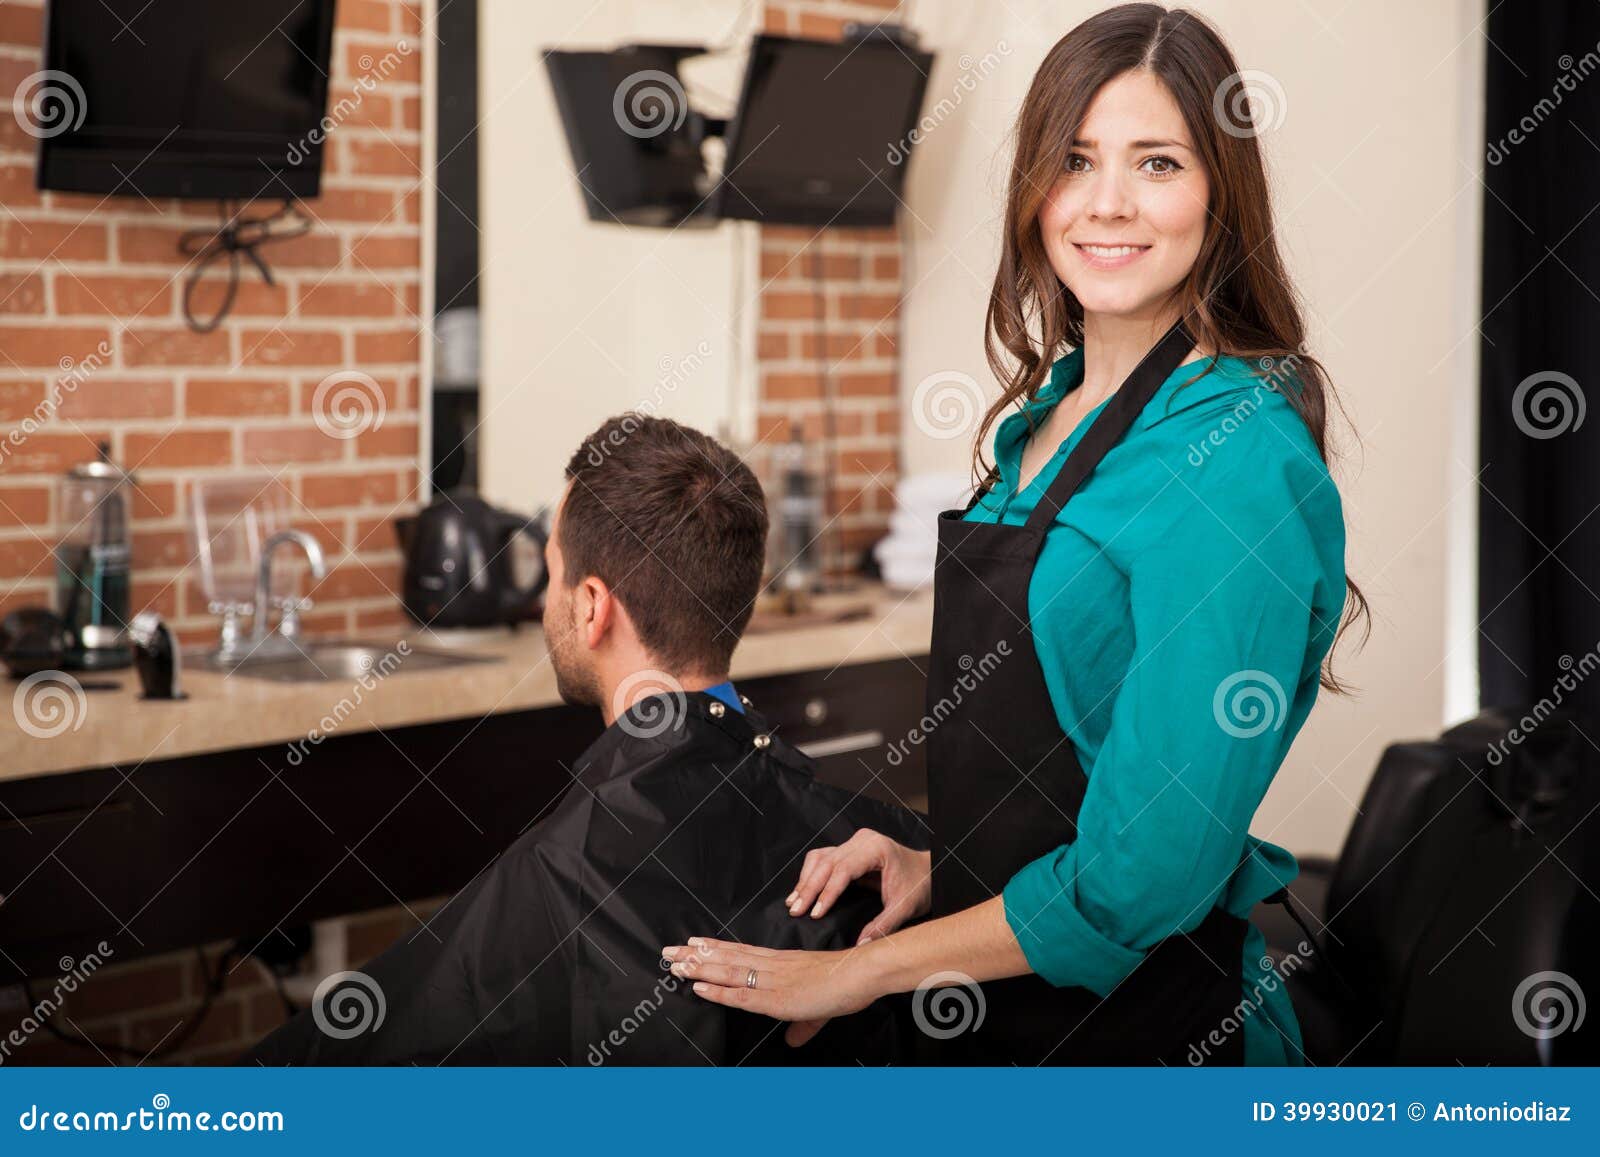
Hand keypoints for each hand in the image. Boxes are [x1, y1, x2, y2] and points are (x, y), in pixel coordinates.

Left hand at [660, 937, 881, 1046]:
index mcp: (779, 963)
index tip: (692, 942)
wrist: (860, 973)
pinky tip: (699, 987)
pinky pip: (740, 995)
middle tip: (668, 950)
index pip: (739, 952)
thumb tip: (793, 1041)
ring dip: (698, 968)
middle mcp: (770, 966)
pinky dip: (718, 991)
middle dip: (695, 955)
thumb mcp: (817, 1008)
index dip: (714, 948)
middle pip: (725, 958)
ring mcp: (771, 980)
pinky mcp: (776, 998)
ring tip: (675, 964)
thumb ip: (802, 1026)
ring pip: (727, 972)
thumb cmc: (844, 983)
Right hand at [787, 828, 931, 943]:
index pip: (843, 869)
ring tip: (794, 903)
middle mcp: (862, 841)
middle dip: (809, 888)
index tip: (815, 913)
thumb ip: (884, 925)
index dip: (827, 892)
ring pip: (820, 858)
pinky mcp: (849, 850)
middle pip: (827, 862)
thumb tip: (860, 945)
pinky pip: (824, 858)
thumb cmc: (920, 886)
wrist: (929, 872)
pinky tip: (802, 892)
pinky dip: (810, 874)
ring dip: (805, 881)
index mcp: (877, 848)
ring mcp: (854, 843)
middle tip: (796, 910)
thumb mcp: (905, 907)